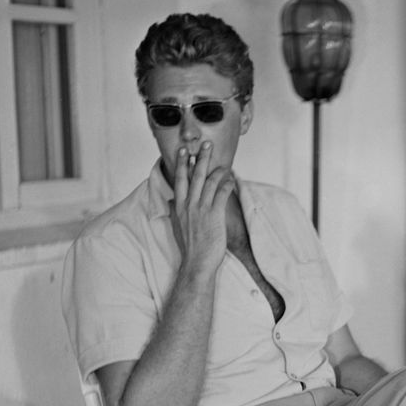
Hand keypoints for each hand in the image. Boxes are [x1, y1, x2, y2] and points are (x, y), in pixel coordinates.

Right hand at [169, 142, 235, 274]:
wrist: (197, 262)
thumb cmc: (190, 246)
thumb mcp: (178, 225)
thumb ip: (177, 210)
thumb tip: (174, 199)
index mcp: (180, 206)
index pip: (180, 180)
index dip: (183, 163)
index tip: (184, 150)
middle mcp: (189, 205)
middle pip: (195, 176)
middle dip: (201, 158)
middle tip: (206, 144)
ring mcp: (201, 209)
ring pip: (209, 182)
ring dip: (217, 169)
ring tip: (224, 162)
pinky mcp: (214, 215)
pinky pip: (221, 194)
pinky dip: (227, 184)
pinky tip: (231, 178)